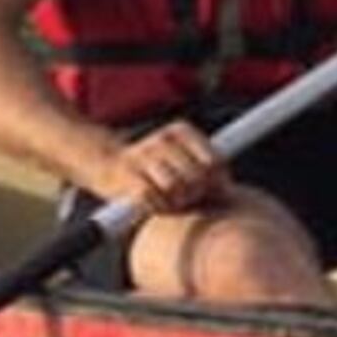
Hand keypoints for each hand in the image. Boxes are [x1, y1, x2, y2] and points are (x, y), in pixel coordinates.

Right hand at [91, 117, 228, 216]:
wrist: (107, 164)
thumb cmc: (154, 169)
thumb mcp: (183, 160)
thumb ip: (207, 172)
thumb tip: (230, 192)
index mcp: (182, 131)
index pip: (215, 162)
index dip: (217, 183)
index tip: (208, 191)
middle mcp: (164, 139)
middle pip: (197, 177)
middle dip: (195, 194)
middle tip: (186, 198)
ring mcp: (144, 155)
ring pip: (176, 187)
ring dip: (175, 201)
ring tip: (170, 201)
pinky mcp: (127, 174)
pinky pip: (151, 196)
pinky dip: (155, 206)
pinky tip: (152, 204)